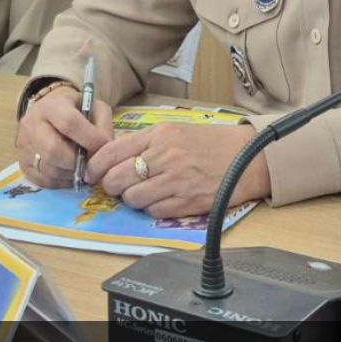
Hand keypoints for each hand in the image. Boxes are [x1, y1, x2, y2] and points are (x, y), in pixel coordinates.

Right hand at [16, 84, 112, 189]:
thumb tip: (103, 151)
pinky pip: (43, 180)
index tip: (103, 146)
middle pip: (53, 150)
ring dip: (71, 174)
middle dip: (77, 162)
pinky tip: (71, 173)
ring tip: (82, 168)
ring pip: (48, 169)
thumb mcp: (95, 108)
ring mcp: (24, 145)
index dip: (89, 139)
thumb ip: (103, 127)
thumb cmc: (77, 111)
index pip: (68, 123)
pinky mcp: (23, 163)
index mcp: (51, 106)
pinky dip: (62, 182)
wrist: (52, 112)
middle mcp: (32, 124)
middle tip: (91, 163)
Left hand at [87, 123, 270, 218]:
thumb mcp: (175, 130)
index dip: (95, 167)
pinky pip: (153, 211)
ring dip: (131, 199)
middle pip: (117, 178)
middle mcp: (165, 156)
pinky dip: (151, 208)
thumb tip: (112, 157)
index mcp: (160, 135)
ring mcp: (176, 181)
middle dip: (111, 186)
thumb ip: (145, 142)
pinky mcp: (187, 202)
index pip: (112, 152)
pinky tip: (160, 200)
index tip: (92, 174)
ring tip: (142, 193)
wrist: (248, 156)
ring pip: (132, 198)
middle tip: (117, 187)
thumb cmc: (210, 142)